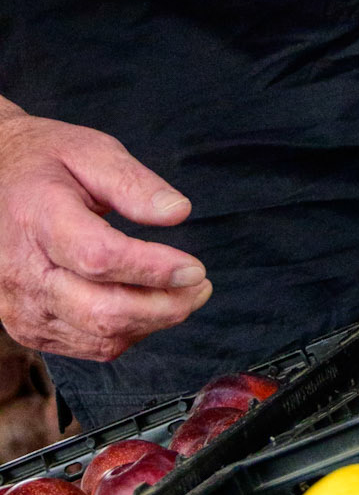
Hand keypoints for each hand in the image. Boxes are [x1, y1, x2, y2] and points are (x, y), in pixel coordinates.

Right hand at [0, 104, 211, 361]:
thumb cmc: (42, 162)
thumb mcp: (89, 150)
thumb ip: (133, 182)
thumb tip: (178, 211)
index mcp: (38, 220)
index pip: (100, 258)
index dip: (153, 270)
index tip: (195, 268)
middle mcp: (24, 272)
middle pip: (101, 311)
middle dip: (164, 307)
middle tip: (201, 286)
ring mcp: (21, 307)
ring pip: (98, 336)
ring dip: (151, 323)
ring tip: (184, 295)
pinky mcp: (27, 327)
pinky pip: (86, 345)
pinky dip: (126, 331)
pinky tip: (146, 305)